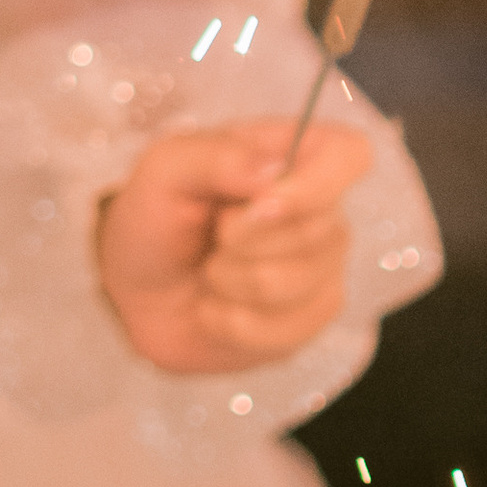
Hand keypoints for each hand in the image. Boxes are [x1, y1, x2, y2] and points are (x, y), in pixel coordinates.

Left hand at [96, 118, 368, 376]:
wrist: (136, 288)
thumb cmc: (157, 215)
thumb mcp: (166, 168)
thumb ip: (217, 157)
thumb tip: (274, 172)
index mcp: (295, 157)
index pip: (349, 154)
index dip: (319, 182)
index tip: (265, 202)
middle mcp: (322, 212)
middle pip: (318, 227)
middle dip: (242, 237)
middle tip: (211, 234)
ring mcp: (322, 271)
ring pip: (294, 283)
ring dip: (228, 279)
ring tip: (210, 270)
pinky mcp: (307, 323)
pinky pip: (282, 331)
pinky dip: (229, 322)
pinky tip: (214, 308)